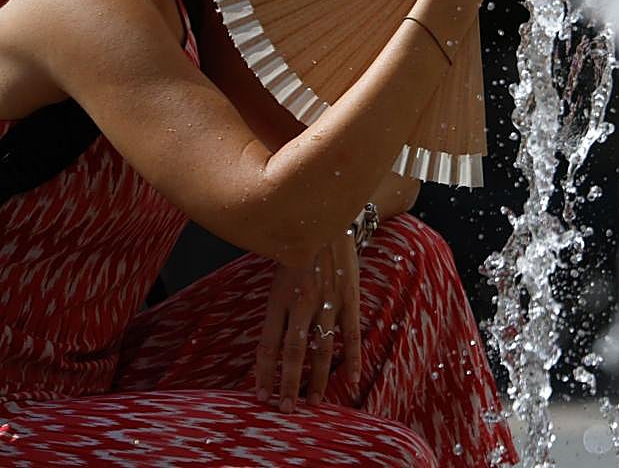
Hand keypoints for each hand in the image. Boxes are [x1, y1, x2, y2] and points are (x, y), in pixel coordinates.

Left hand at [255, 231, 360, 411]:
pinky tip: (352, 379)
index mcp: (279, 297)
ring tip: (314, 401)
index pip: (268, 345)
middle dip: (288, 384)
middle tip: (285, 410)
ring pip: (322, 348)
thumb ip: (274, 299)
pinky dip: (352, 358)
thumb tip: (268, 331)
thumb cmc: (296, 241)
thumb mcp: (275, 268)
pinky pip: (351, 333)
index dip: (264, 373)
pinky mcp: (350, 297)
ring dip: (318, 378)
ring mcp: (329, 301)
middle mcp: (302, 302)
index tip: (260, 395)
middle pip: (293, 353)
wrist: (328, 214)